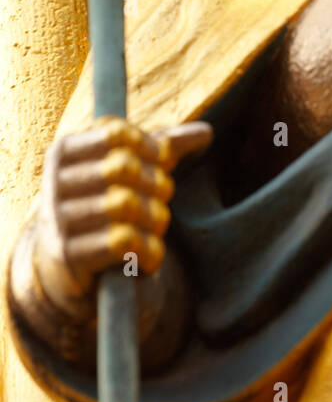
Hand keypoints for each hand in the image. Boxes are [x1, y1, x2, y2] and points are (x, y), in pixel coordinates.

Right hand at [34, 116, 212, 312]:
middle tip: (161, 200)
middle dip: (157, 184)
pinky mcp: (68, 255)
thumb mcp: (129, 171)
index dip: (151, 148)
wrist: (67, 269)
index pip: (116, 133)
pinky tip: (147, 254)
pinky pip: (124, 241)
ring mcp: (58, 219)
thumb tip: (207, 131)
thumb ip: (164, 147)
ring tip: (155, 228)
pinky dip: (148, 249)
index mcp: (65, 152)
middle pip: (124, 166)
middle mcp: (54, 182)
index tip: (160, 164)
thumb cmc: (106, 207)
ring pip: (126, 203)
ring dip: (155, 219)